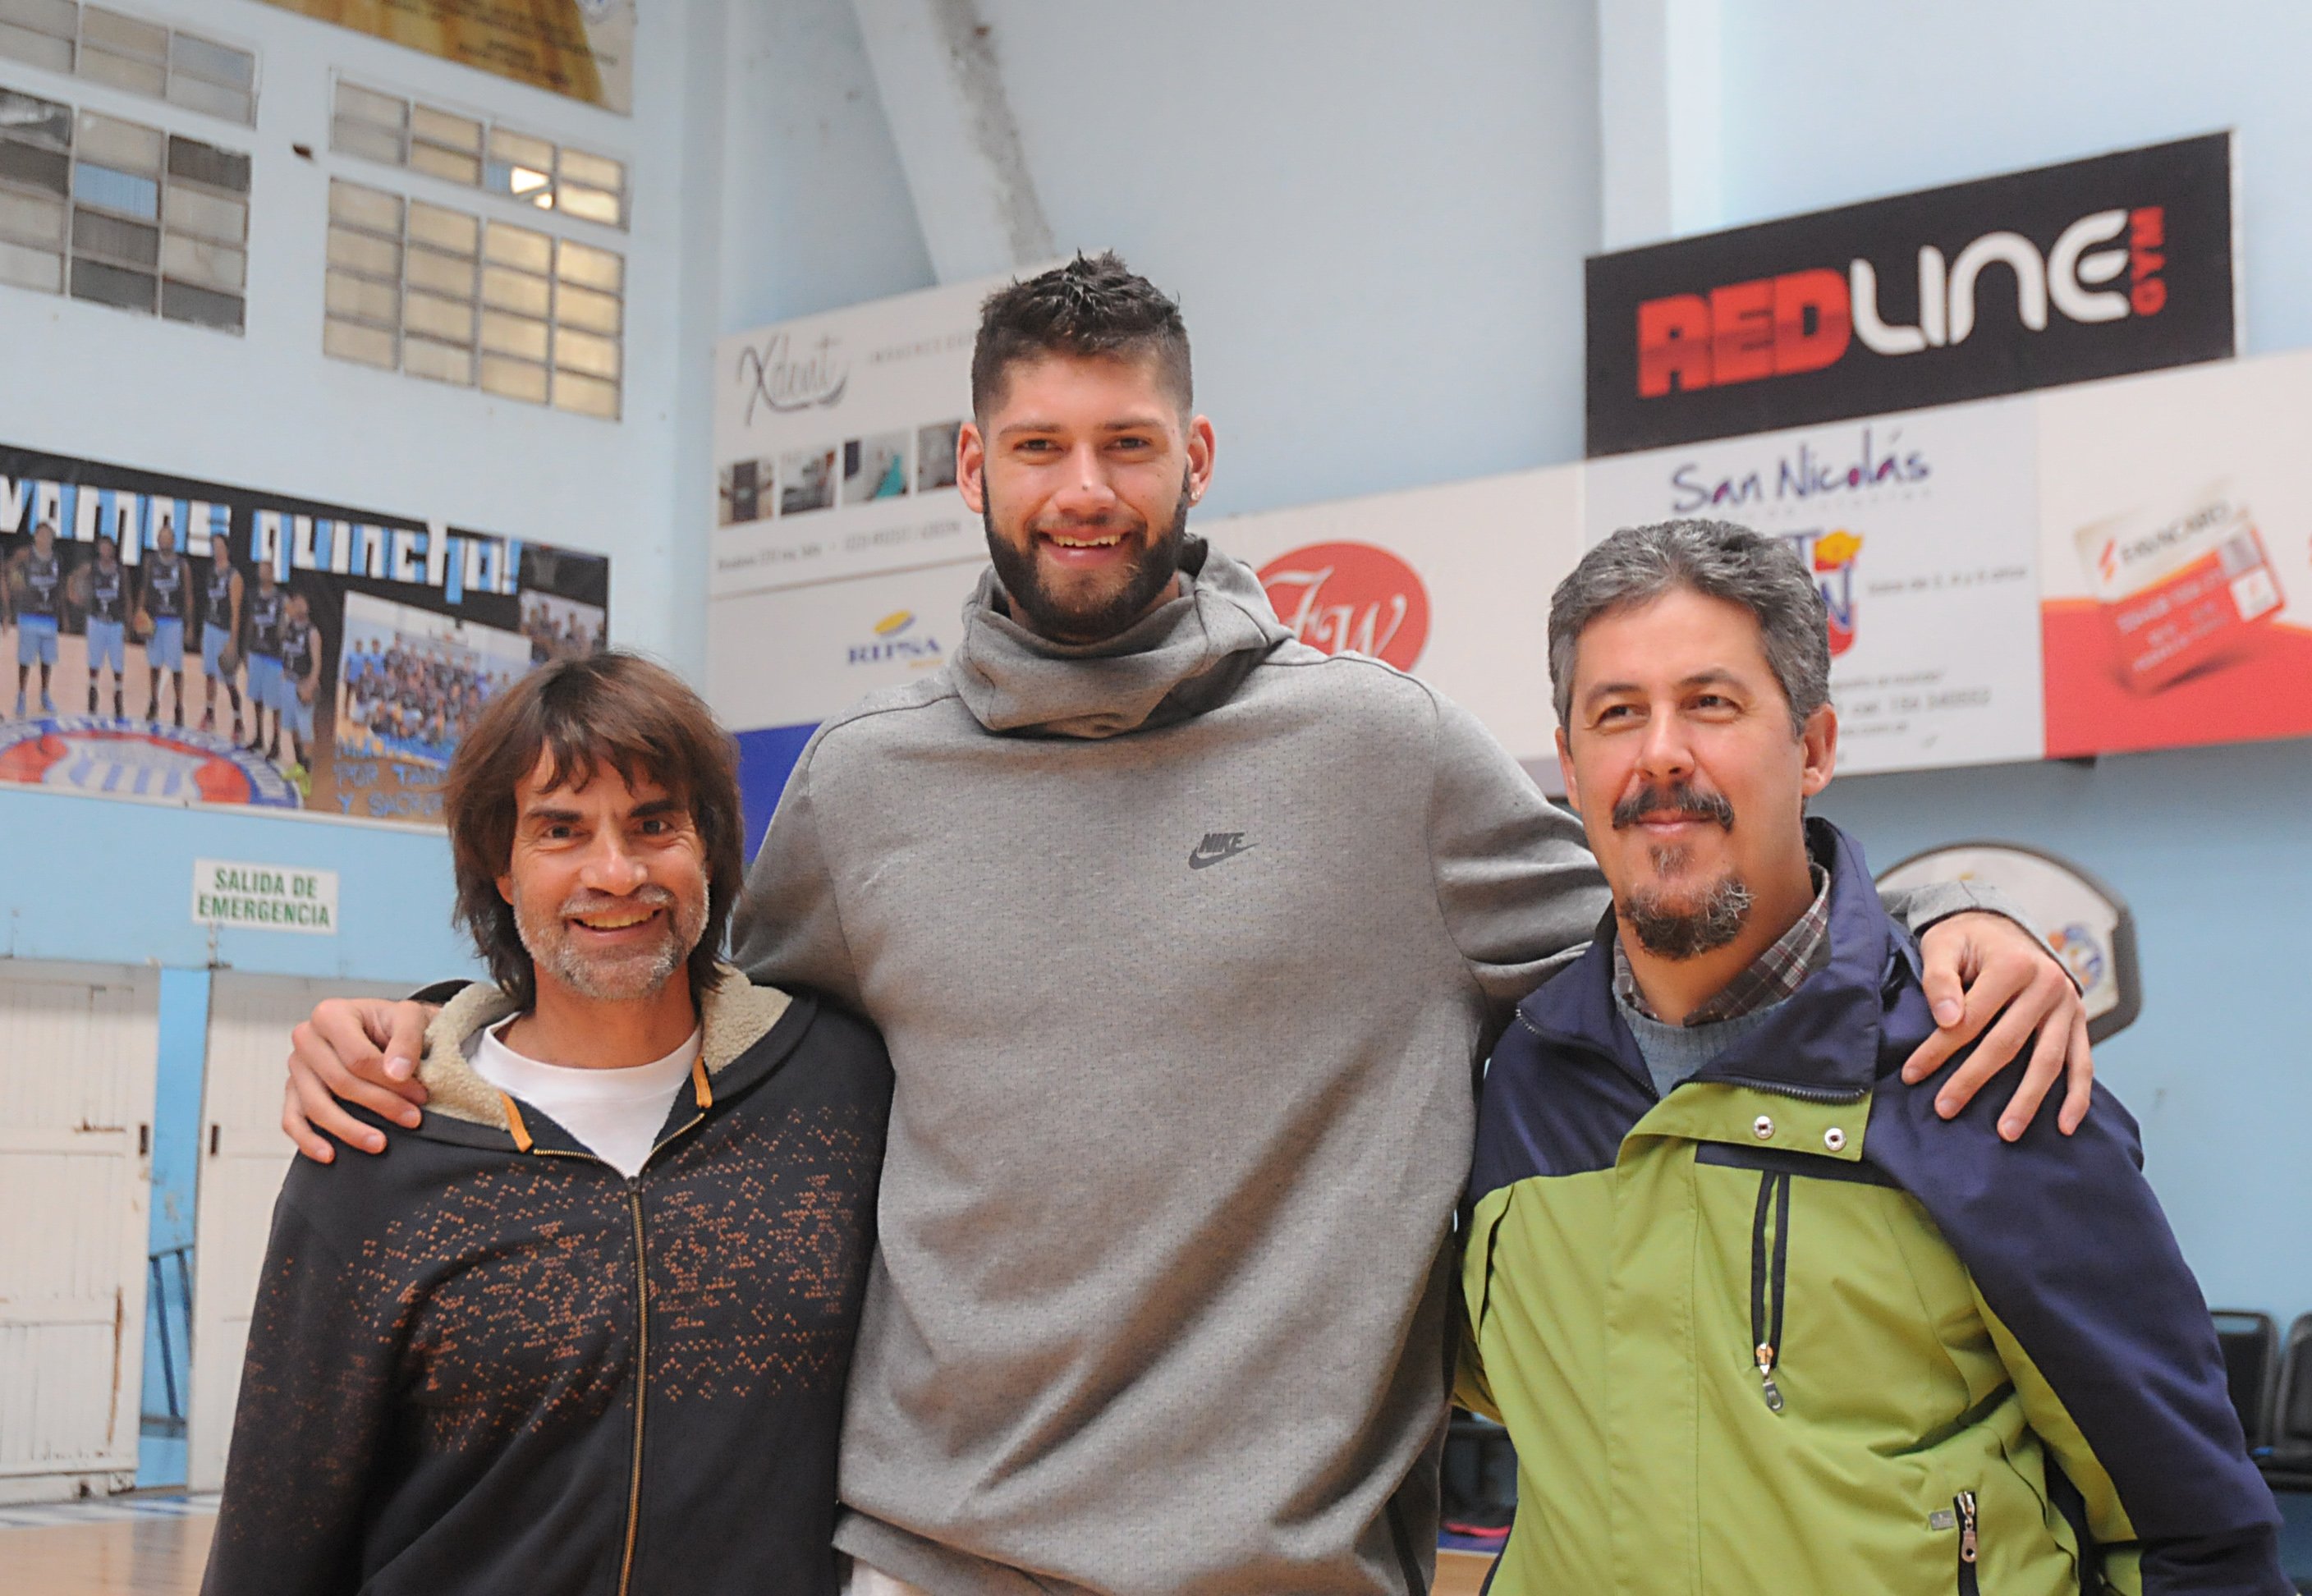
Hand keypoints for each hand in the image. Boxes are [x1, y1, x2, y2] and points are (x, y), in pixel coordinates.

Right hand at [281, 998, 435, 1161]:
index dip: (390, 1081)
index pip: (358, 1058)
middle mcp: (306, 1038)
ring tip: (379, 1144)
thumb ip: (407, 1040)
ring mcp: (297, 1067)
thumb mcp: (410, 1018)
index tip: (420, 1096)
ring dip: (349, 1130)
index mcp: (330, 1014)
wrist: (384, 1029)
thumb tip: (398, 1072)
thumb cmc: (394, 1024)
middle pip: (339, 1082)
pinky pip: (292, 1119)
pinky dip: (308, 1140)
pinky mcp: (294, 1090)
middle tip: (412, 1119)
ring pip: (316, 1106)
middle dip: (380, 1104)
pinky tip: (330, 1155)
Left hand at [1900, 911, 2091, 1140]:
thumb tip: (1947, 1019)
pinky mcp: (2079, 1020)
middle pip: (2007, 1044)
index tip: (1912, 1075)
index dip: (1938, 1049)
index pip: (1971, 1019)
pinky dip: (2077, 1096)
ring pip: (2048, 1061)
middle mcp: (2047, 984)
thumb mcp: (1943, 945)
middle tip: (1945, 1110)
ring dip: (2027, 1100)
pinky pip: (2082, 1062)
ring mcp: (2068, 1005)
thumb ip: (1940, 979)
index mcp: (2012, 964)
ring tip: (2006, 1133)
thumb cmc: (1966, 940)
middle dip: (1973, 1080)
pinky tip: (2064, 1126)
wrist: (2002, 925)